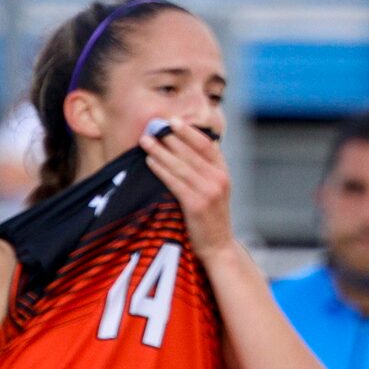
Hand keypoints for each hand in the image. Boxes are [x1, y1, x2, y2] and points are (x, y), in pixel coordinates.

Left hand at [143, 120, 234, 260]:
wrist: (218, 246)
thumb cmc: (210, 219)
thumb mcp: (214, 191)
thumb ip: (204, 172)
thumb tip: (184, 152)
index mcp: (223, 172)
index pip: (207, 145)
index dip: (189, 132)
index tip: (173, 121)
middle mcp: (218, 178)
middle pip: (191, 152)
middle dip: (170, 137)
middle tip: (153, 126)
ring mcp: (209, 191)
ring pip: (181, 165)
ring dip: (161, 151)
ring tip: (146, 141)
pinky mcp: (196, 204)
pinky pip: (175, 182)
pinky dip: (161, 170)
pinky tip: (150, 162)